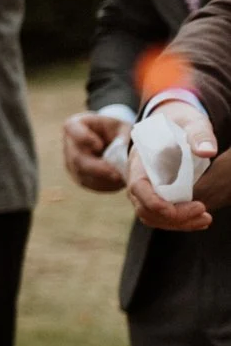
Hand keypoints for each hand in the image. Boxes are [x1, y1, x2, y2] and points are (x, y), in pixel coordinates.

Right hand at [61, 111, 128, 193]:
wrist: (112, 141)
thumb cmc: (116, 131)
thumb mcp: (122, 128)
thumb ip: (123, 138)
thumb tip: (124, 156)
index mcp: (76, 124)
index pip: (72, 128)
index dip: (83, 137)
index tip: (99, 145)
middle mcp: (69, 144)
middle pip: (77, 158)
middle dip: (97, 168)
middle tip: (116, 174)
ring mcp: (70, 162)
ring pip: (83, 174)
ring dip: (103, 178)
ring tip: (122, 178)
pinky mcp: (78, 176)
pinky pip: (90, 183)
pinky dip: (105, 184)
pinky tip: (118, 181)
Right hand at [130, 99, 220, 230]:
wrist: (175, 123)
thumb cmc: (183, 122)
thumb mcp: (192, 123)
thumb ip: (199, 135)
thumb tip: (207, 152)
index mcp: (140, 161)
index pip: (138, 188)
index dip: (157, 203)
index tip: (188, 207)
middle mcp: (137, 178)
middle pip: (144, 209)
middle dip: (173, 218)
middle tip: (204, 214)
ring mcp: (145, 189)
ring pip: (151, 216)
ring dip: (177, 224)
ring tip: (205, 219)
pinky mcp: (155, 195)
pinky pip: (160, 216)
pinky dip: (178, 222)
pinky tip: (199, 218)